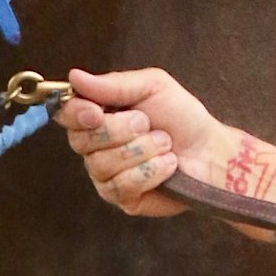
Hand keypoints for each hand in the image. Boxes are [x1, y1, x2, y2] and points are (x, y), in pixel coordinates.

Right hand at [56, 65, 219, 218]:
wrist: (210, 151)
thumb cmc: (181, 117)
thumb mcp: (152, 86)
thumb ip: (112, 84)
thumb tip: (75, 76)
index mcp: (97, 115)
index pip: (65, 114)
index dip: (76, 113)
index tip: (97, 111)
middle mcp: (93, 147)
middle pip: (81, 141)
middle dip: (120, 130)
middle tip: (147, 123)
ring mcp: (104, 175)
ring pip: (103, 164)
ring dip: (142, 150)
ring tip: (164, 144)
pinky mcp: (122, 198)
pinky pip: (122, 185)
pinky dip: (152, 171)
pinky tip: (167, 165)